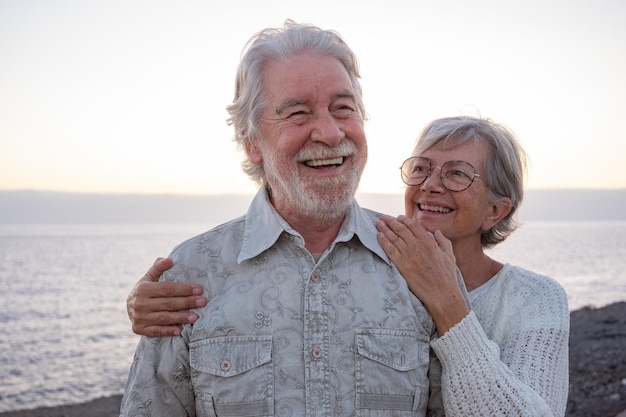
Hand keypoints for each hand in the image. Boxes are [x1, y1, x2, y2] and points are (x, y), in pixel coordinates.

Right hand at [127, 257, 207, 336]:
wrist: (128, 307)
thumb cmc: (145, 290)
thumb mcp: (149, 277)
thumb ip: (158, 267)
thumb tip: (170, 259)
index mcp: (143, 289)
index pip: (167, 289)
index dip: (184, 289)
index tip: (199, 289)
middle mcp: (140, 304)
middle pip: (168, 303)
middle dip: (187, 302)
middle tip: (203, 302)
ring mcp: (139, 318)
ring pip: (164, 318)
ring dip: (181, 318)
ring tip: (196, 316)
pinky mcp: (139, 329)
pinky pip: (156, 331)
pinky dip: (168, 331)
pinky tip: (180, 331)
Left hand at [376, 215, 468, 334]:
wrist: (441, 294)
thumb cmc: (447, 276)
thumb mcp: (450, 255)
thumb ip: (443, 241)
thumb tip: (436, 231)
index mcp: (429, 242)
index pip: (413, 226)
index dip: (404, 220)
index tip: (398, 217)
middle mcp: (417, 246)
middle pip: (400, 229)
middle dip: (391, 222)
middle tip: (383, 218)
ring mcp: (408, 255)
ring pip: (393, 238)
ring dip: (385, 229)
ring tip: (378, 223)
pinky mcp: (401, 265)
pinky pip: (390, 250)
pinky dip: (383, 242)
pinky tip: (378, 236)